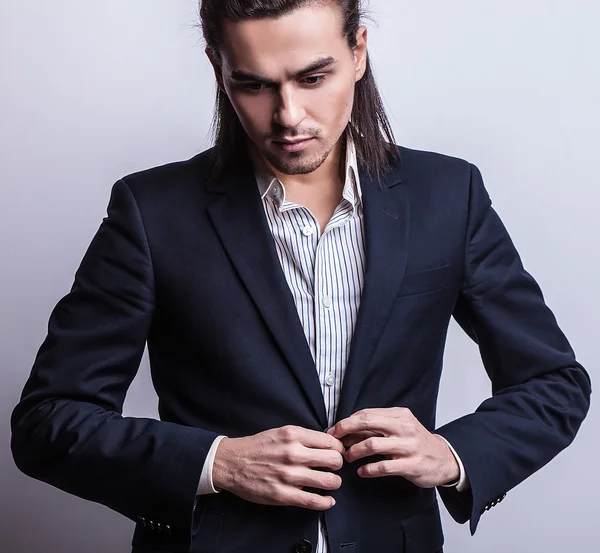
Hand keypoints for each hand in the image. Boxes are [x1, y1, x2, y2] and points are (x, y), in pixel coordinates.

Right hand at [212, 425, 344, 509]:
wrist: (232, 462)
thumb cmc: (257, 447)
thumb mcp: (281, 432)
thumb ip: (303, 437)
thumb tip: (327, 443)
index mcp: (294, 435)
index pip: (331, 442)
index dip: (338, 448)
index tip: (337, 453)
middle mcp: (293, 454)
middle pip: (334, 460)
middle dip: (338, 464)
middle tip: (334, 467)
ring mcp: (289, 475)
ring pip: (329, 481)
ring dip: (334, 483)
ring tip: (331, 482)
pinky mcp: (283, 495)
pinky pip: (314, 501)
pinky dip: (326, 502)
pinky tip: (328, 500)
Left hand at [327, 408, 459, 487]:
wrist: (444, 458)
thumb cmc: (415, 442)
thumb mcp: (399, 427)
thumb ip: (376, 427)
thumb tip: (347, 430)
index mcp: (399, 415)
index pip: (366, 414)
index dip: (347, 422)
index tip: (334, 431)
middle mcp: (404, 427)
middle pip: (367, 422)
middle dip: (346, 430)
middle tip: (335, 441)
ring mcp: (408, 446)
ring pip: (373, 444)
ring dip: (355, 451)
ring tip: (348, 457)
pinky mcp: (412, 465)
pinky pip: (384, 467)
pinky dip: (368, 469)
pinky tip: (362, 471)